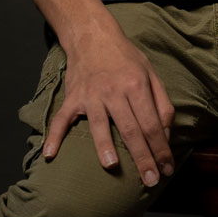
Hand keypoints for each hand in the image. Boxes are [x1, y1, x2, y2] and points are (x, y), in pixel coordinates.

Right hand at [43, 26, 175, 187]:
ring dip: (104, 145)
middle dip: (142, 157)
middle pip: (130, 129)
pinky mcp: (73, 97)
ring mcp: (91, 95)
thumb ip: (162, 103)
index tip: (167, 169)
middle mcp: (114, 91)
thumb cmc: (126, 58)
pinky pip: (61, 118)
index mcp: (137, 86)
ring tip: (111, 166)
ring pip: (99, 124)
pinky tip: (50, 154)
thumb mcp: (151, 74)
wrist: (92, 36)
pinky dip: (54, 135)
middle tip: (150, 181)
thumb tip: (165, 134)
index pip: (152, 124)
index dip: (161, 149)